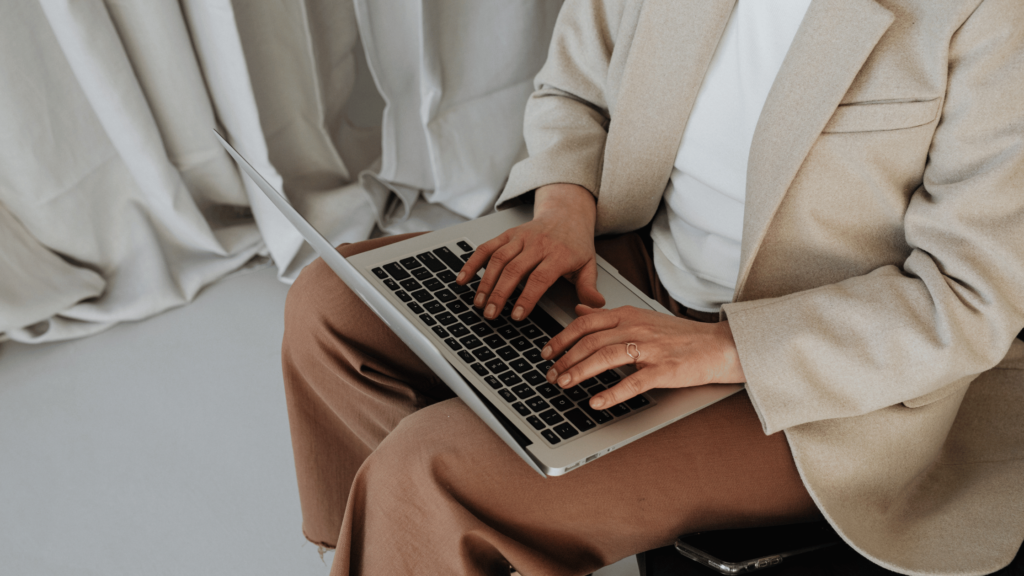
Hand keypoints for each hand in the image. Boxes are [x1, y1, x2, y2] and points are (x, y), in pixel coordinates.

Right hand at [457, 184, 605, 319]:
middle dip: (500, 294)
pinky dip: (472, 262)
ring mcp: (520, 237)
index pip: (540, 277)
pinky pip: (487, 248)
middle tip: (491, 314)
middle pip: (514, 270)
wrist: (566, 213)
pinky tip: (463, 278)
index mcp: (558, 254)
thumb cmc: (575, 243)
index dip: (527, 297)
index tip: (517, 315)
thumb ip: (589, 287)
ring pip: (498, 259)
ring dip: (485, 282)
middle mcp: (537, 244)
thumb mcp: (588, 264)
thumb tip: (596, 307)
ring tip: (479, 303)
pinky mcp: (507, 234)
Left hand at [542, 304, 745, 409]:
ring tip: (563, 384)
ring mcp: (651, 348)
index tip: (546, 352)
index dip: (561, 338)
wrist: (720, 346)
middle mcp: (636, 328)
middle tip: (550, 374)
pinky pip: (633, 382)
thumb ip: (607, 315)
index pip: (586, 323)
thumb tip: (578, 310)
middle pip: (591, 341)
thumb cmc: (680, 336)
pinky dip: (612, 393)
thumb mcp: (640, 317)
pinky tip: (596, 402)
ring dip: (580, 372)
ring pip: (606, 357)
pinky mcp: (665, 369)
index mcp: (628, 314)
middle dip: (565, 358)